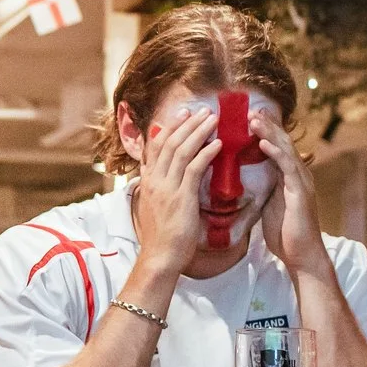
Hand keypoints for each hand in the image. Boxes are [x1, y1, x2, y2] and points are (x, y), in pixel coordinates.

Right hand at [132, 108, 219, 277]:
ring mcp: (167, 187)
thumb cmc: (162, 236)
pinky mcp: (181, 197)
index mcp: (148, 181)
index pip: (156, 146)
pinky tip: (217, 144)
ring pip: (182, 151)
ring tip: (213, 119)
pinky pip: (194, 168)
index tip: (182, 114)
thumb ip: (160, 189)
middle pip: (170, 142)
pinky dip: (206, 153)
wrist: (159, 256)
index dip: (170, 128)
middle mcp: (155, 180)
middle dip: (187, 124)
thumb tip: (166, 179)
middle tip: (203, 110)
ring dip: (198, 132)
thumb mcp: (156, 207)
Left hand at [253, 113, 328, 276]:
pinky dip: (275, 153)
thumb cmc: (284, 234)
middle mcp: (298, 174)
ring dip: (269, 132)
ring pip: (285, 150)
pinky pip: (287, 168)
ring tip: (253, 118)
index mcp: (289, 176)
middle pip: (282, 142)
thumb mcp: (268, 204)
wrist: (301, 256)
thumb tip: (243, 178)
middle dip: (266, 125)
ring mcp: (301, 182)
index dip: (264, 131)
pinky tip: (263, 143)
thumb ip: (262, 187)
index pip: (277, 147)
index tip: (246, 116)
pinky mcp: (300, 193)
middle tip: (248, 108)